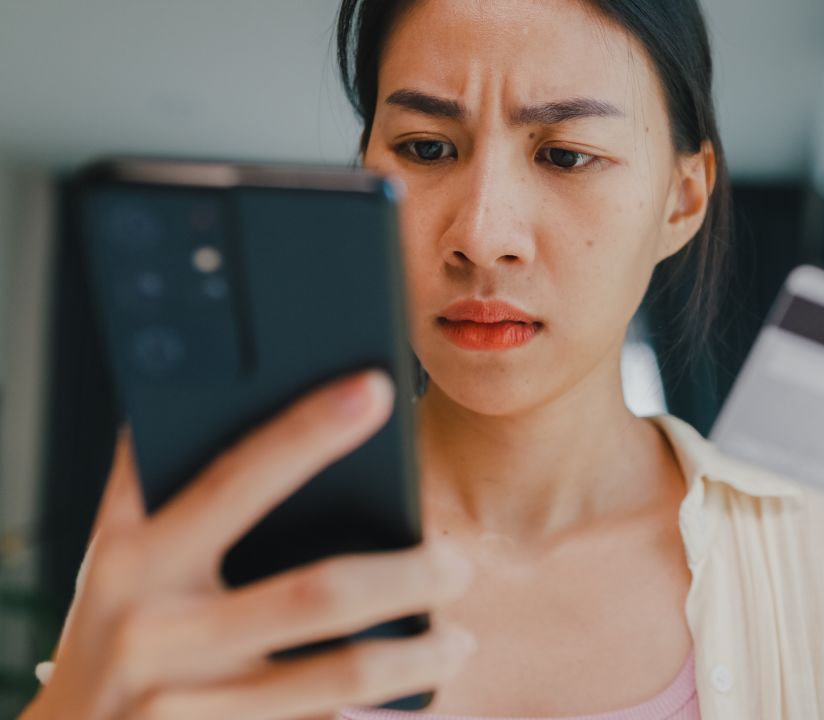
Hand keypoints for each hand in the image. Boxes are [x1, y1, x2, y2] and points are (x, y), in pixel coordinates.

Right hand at [21, 370, 474, 719]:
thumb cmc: (110, 633)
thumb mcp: (113, 559)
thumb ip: (152, 486)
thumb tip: (206, 381)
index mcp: (135, 559)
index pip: (234, 478)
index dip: (307, 430)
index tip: (376, 389)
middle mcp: (156, 630)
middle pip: (319, 593)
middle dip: (411, 574)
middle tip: (457, 563)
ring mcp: (186, 704)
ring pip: (340, 674)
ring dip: (417, 655)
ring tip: (457, 637)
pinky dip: (378, 707)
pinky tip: (412, 687)